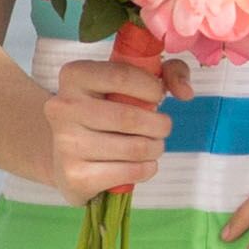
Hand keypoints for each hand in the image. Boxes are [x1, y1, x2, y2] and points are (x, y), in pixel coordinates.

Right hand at [43, 50, 180, 202]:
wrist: (66, 152)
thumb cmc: (105, 110)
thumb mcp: (131, 80)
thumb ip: (168, 72)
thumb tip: (185, 92)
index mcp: (74, 76)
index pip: (122, 75)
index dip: (151, 88)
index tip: (157, 97)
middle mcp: (62, 107)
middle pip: (130, 117)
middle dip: (159, 125)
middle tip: (162, 128)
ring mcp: (66, 144)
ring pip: (134, 148)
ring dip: (155, 149)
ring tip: (153, 146)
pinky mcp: (74, 176)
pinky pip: (128, 173)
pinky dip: (146, 169)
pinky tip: (141, 164)